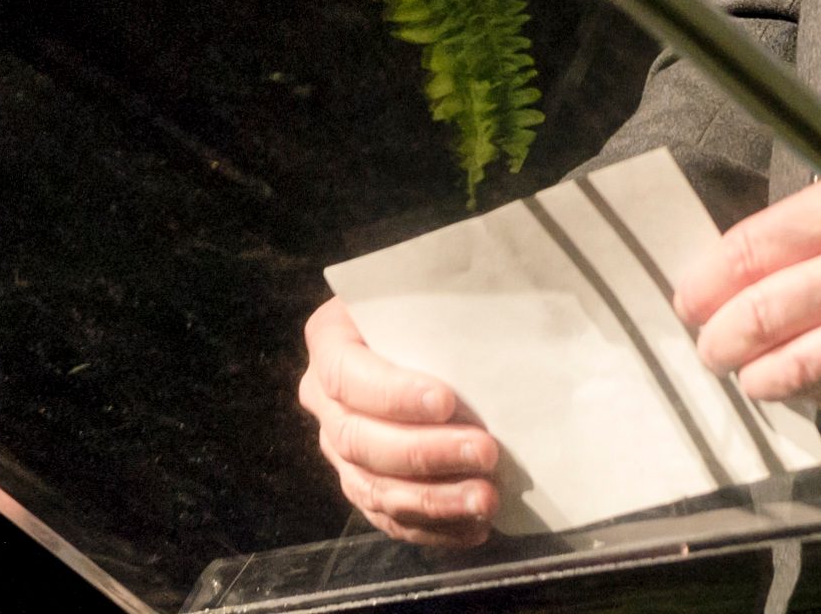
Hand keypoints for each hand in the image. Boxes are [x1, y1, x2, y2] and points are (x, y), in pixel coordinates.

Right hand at [296, 296, 502, 545]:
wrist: (417, 335)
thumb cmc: (428, 308)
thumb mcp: (422, 291)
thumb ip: (440, 307)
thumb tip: (497, 323)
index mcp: (330, 343)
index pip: (349, 375)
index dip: (394, 394)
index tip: (446, 401)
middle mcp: (324, 401)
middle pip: (361, 440)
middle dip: (425, 454)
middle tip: (485, 452)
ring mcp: (340, 451)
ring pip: (373, 489)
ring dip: (433, 501)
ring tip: (485, 500)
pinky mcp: (362, 486)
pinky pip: (388, 519)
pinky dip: (432, 529)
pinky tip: (472, 527)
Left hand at [672, 107, 820, 410]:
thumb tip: (772, 244)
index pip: (752, 252)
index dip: (708, 282)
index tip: (690, 296)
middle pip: (761, 319)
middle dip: (719, 339)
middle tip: (707, 345)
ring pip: (801, 373)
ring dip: (762, 379)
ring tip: (750, 376)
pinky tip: (815, 388)